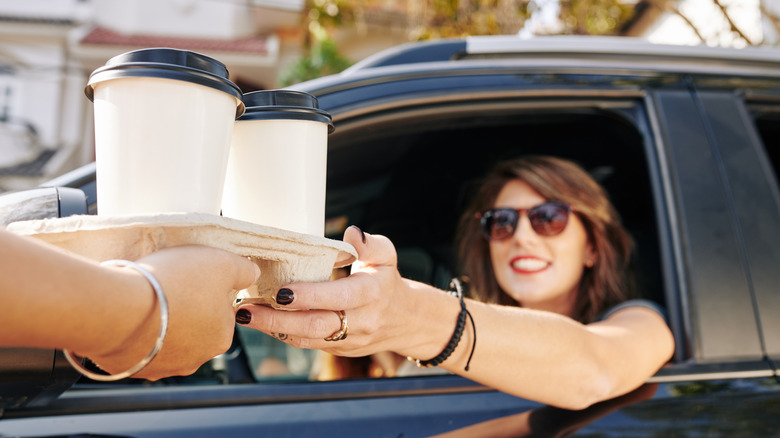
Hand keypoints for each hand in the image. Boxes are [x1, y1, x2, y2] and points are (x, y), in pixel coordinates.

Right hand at [88, 245, 259, 379]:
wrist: (117, 307)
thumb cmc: (175, 283)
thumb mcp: (222, 264)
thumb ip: (244, 270)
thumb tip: (252, 273)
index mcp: (221, 337)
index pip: (222, 310)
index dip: (207, 289)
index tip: (190, 277)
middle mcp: (195, 359)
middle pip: (195, 325)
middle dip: (184, 306)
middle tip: (167, 285)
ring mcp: (161, 367)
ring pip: (166, 337)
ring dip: (159, 320)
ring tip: (145, 298)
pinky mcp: (131, 367)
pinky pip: (137, 345)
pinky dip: (135, 330)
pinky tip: (129, 313)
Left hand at [238, 227, 459, 359]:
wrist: (407, 321)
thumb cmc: (388, 281)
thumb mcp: (387, 256)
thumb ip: (371, 244)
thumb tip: (353, 234)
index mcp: (372, 294)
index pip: (337, 297)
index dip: (309, 296)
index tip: (281, 292)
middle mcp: (361, 321)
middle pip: (316, 325)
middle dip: (277, 320)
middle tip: (247, 310)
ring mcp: (350, 340)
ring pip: (308, 339)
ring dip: (274, 330)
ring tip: (246, 316)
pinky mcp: (340, 350)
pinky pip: (309, 344)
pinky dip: (284, 334)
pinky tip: (263, 322)